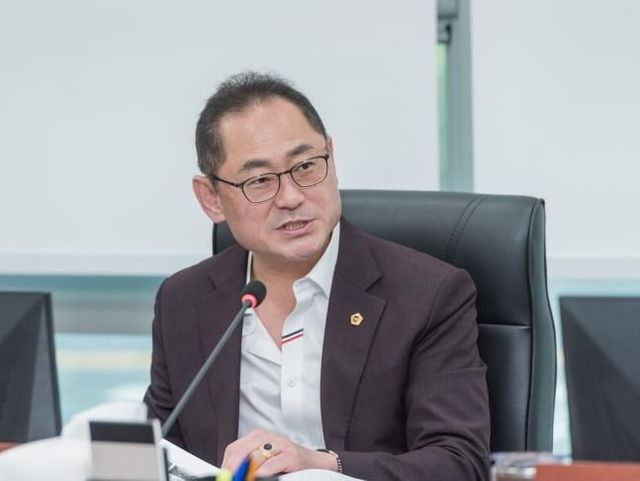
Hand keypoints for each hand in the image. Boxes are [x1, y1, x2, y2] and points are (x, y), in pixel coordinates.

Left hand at [221, 429, 337, 475]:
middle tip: (231, 479)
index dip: (227, 465)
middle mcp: (267, 437)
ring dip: (247, 472)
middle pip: (242, 450)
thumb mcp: (263, 459)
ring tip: (243, 478)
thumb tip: (229, 474)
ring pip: (256, 457)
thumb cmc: (285, 462)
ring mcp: (280, 444)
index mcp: (256, 437)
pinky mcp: (291, 454)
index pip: (234, 448)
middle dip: (233, 468)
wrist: (311, 462)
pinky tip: (260, 475)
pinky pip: (273, 462)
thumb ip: (247, 464)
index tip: (224, 477)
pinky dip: (264, 471)